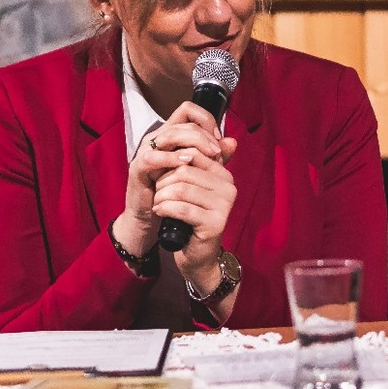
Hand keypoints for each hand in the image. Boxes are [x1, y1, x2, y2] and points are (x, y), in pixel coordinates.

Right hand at [119, 101, 233, 252]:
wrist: (153, 216)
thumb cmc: (174, 190)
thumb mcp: (199, 170)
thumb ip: (215, 156)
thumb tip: (233, 142)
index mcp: (171, 134)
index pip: (188, 110)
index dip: (206, 119)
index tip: (218, 138)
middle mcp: (157, 138)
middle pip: (183, 123)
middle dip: (204, 135)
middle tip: (217, 151)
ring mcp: (146, 152)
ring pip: (170, 135)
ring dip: (193, 143)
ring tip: (208, 155)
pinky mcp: (138, 168)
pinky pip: (152, 157)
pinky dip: (171, 158)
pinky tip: (186, 163)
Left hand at [152, 141, 239, 289]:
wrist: (198, 255)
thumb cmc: (190, 217)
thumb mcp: (191, 188)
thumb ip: (190, 165)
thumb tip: (184, 134)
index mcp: (224, 174)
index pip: (193, 154)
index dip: (171, 163)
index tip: (161, 176)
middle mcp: (229, 187)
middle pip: (185, 171)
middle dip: (164, 181)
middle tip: (158, 193)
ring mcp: (224, 206)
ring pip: (181, 189)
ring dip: (162, 196)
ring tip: (159, 203)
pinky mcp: (215, 223)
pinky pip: (182, 208)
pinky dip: (165, 209)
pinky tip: (160, 211)